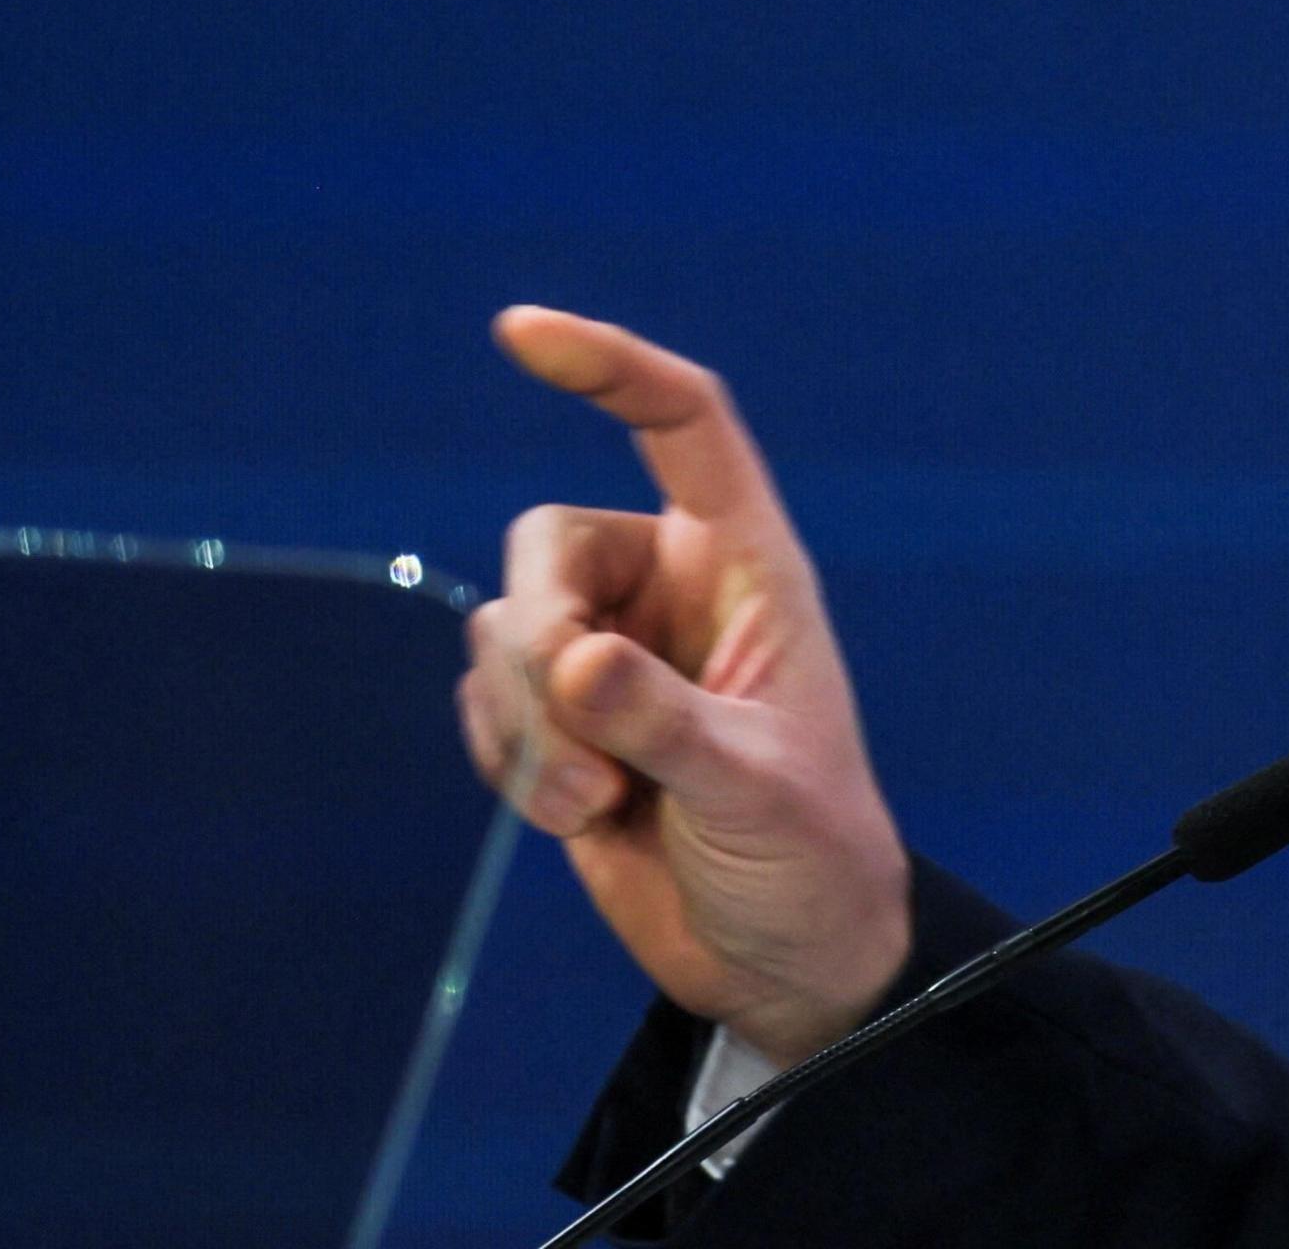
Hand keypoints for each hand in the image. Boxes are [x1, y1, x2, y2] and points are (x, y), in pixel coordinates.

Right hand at [457, 306, 911, 1061]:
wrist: (781, 957)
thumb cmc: (806, 855)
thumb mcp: (752, 789)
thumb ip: (663, 723)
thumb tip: (576, 660)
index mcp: (747, 568)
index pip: (682, 426)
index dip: (608, 365)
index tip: (520, 331)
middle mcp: (670, 593)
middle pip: (547, 545)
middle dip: (536, 639)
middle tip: (578, 734)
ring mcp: (606, 657)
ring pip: (501, 632)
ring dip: (525, 727)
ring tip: (599, 803)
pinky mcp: (556, 726)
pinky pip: (482, 704)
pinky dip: (507, 762)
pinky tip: (578, 814)